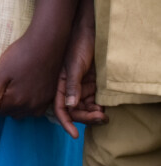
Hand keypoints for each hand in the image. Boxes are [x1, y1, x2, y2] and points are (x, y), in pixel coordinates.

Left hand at [0, 23, 65, 117]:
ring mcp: (42, 103)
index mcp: (16, 102)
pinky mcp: (51, 97)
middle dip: (3, 103)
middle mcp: (30, 107)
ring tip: (15, 87)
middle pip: (9, 113)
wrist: (47, 44)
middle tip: (4, 85)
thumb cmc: (21, 55)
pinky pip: (36, 109)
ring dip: (16, 105)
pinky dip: (29, 103)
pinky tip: (27, 89)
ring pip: (23, 112)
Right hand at [54, 15, 106, 137]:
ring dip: (94, 113)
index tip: (75, 134)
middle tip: (101, 118)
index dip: (66, 123)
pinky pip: (95, 100)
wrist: (90, 31)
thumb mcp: (74, 66)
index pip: (60, 109)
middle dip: (86, 118)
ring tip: (104, 114)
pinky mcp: (92, 83)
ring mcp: (82, 86)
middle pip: (75, 111)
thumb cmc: (78, 45)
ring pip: (86, 107)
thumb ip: (71, 86)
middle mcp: (69, 88)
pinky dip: (99, 106)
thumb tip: (69, 106)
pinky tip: (105, 107)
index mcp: (60, 85)